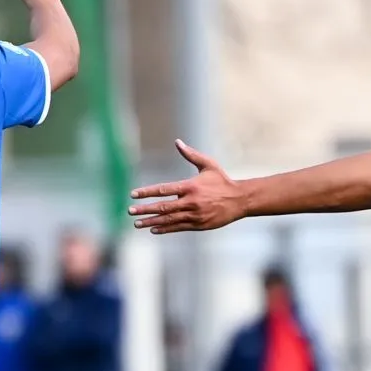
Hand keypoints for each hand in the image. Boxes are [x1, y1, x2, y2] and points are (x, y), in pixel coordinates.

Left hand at [128, 140, 245, 232]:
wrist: (240, 200)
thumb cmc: (222, 181)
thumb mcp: (208, 165)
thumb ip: (191, 154)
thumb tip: (177, 142)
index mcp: (190, 186)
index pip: (164, 189)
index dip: (147, 192)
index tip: (133, 194)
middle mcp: (191, 202)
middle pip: (163, 207)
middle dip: (145, 209)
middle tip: (130, 211)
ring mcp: (194, 215)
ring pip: (168, 219)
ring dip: (151, 221)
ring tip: (137, 223)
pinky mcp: (198, 225)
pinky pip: (178, 227)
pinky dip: (165, 228)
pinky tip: (153, 229)